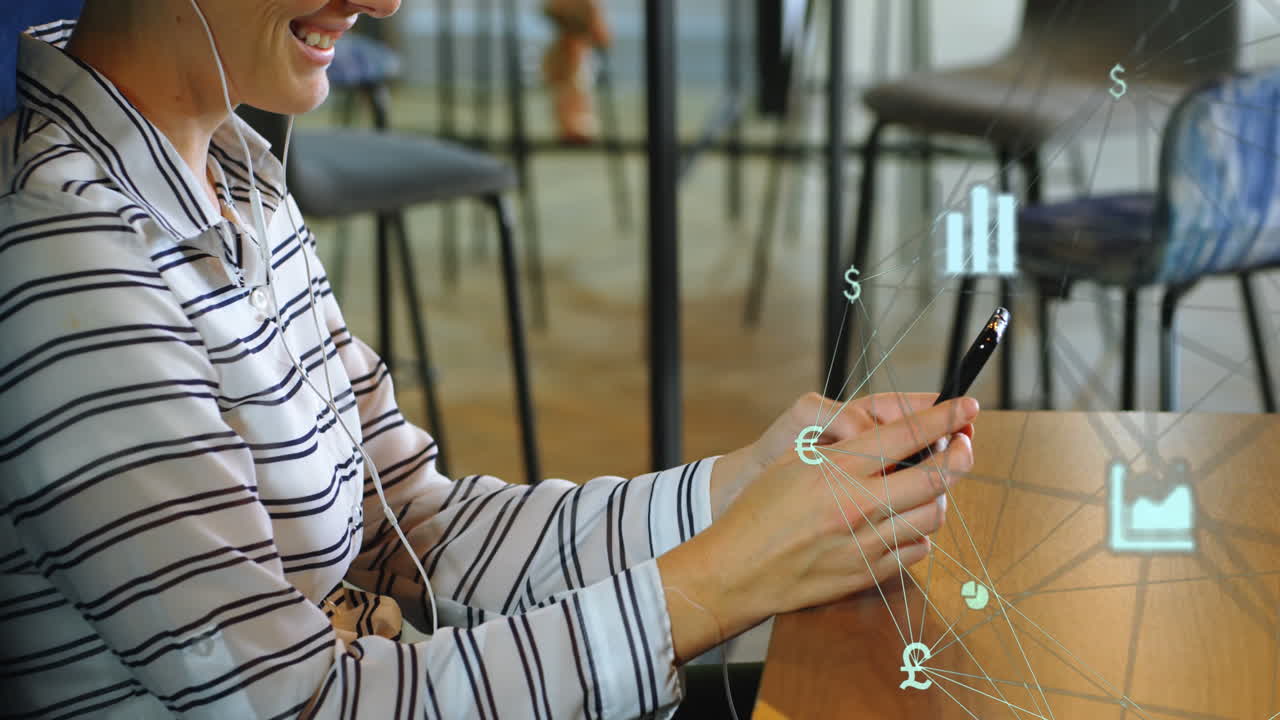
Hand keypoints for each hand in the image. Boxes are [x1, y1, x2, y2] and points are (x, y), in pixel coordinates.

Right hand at [660, 396, 977, 663]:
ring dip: (939, 496)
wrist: (738, 569)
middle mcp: (858, 502)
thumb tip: (893, 433)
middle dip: (961, 455)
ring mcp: (867, 541)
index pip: (908, 434)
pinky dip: (919, 532)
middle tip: (964, 445)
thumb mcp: (794, 461)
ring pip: (933, 514)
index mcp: (838, 467)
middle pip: (936, 475)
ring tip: (929, 486)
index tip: (966, 407)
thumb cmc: (760, 510)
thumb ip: (845, 446)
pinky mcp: (869, 573)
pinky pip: (916, 549)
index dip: (946, 417)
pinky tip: (905, 522)